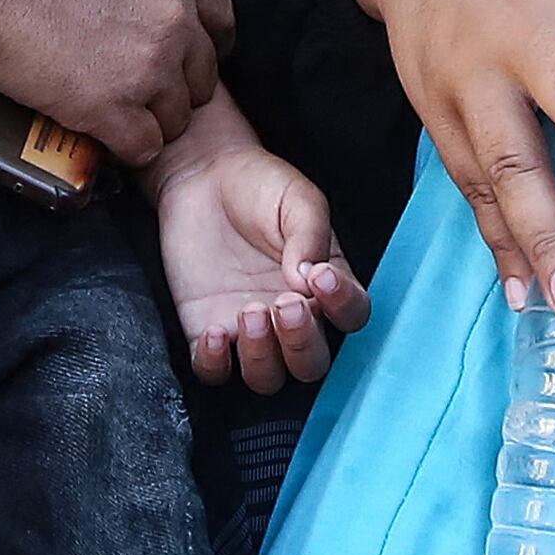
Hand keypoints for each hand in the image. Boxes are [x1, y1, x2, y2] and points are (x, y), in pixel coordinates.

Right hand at [0, 0, 233, 167]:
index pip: (219, 17)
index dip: (206, 41)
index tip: (190, 55)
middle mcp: (174, 21)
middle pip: (202, 74)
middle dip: (178, 87)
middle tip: (147, 92)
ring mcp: (148, 68)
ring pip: (176, 117)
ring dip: (153, 122)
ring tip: (124, 121)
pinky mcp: (112, 109)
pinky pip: (143, 147)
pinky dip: (128, 150)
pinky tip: (109, 143)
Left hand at [152, 117, 371, 390]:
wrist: (202, 176)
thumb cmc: (260, 186)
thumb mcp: (297, 199)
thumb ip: (309, 236)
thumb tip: (308, 279)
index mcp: (326, 285)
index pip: (351, 315)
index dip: (343, 305)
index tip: (321, 277)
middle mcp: (293, 318)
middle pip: (311, 363)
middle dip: (302, 343)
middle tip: (285, 305)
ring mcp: (250, 330)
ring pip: (267, 377)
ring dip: (262, 357)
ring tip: (250, 312)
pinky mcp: (207, 330)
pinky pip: (214, 371)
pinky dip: (215, 363)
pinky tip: (214, 333)